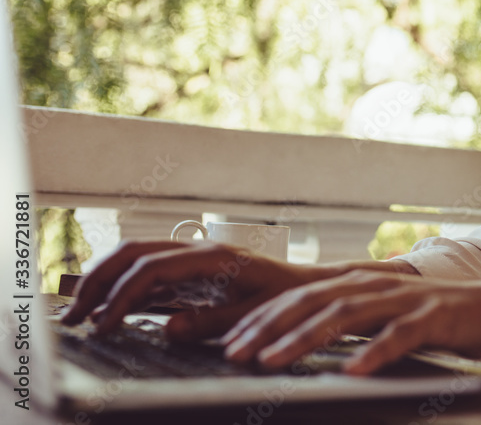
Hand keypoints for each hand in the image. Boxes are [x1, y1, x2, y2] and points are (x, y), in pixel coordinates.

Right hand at [61, 240, 325, 339]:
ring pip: (136, 256)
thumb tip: (170, 327)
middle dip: (99, 280)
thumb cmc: (289, 299)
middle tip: (74, 317)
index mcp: (213, 257)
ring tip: (81, 313)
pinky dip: (122, 287)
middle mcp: (198, 251)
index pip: (152, 268)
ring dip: (105, 280)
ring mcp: (193, 258)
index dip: (121, 295)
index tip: (104, 325)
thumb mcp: (256, 314)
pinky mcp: (192, 271)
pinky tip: (108, 311)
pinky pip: (149, 271)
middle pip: (133, 252)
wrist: (310, 288)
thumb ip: (214, 322)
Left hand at [220, 270, 480, 374]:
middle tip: (235, 353)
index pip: (299, 296)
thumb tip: (297, 339)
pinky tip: (353, 371)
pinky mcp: (431, 318)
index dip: (262, 317)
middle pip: (313, 301)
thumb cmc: (431, 317)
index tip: (229, 341)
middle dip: (269, 327)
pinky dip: (373, 353)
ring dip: (305, 338)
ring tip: (274, 361)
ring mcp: (403, 300)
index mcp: (358, 283)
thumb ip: (345, 321)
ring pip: (345, 315)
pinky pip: (398, 337)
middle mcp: (374, 285)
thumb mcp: (381, 314)